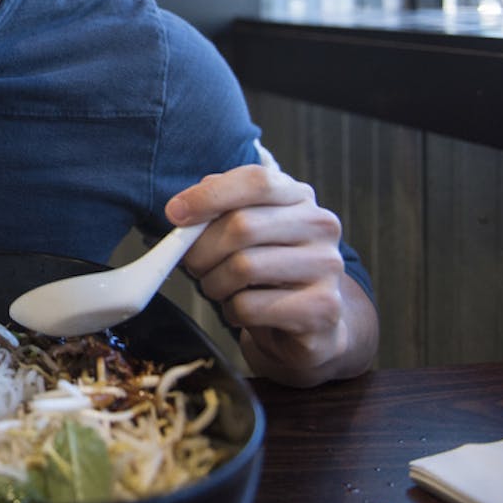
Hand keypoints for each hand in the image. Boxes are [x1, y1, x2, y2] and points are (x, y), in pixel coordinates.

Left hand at [166, 165, 376, 386]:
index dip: (209, 195)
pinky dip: (231, 311)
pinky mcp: (322, 308)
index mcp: (298, 197)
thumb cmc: (265, 268)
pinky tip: (242, 310)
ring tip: (219, 287)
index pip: (256, 181)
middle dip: (202, 249)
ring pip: (243, 267)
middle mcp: (320, 226)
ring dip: (214, 283)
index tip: (175, 213)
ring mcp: (327, 267)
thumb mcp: (242, 229)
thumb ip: (217, 209)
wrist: (307, 322)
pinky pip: (250, 306)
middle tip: (193, 265)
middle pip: (242, 226)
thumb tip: (181, 208)